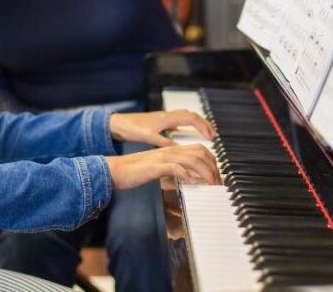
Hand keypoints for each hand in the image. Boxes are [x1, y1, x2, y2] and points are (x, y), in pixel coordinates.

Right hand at [105, 144, 220, 189]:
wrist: (114, 170)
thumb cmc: (134, 171)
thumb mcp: (158, 167)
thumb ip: (173, 168)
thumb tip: (188, 177)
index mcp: (170, 150)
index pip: (198, 148)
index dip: (211, 160)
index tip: (216, 174)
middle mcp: (168, 151)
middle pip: (199, 152)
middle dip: (213, 166)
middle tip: (218, 181)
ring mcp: (162, 158)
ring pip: (191, 159)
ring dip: (204, 172)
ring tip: (210, 183)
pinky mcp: (154, 167)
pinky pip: (174, 168)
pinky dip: (185, 175)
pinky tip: (191, 183)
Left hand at [110, 109, 215, 146]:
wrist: (118, 123)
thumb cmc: (132, 129)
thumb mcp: (149, 138)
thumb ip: (165, 143)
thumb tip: (181, 149)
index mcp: (167, 118)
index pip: (191, 118)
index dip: (203, 126)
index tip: (211, 136)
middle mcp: (167, 115)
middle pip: (192, 115)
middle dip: (204, 124)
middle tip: (213, 135)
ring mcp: (164, 117)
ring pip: (186, 116)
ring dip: (197, 123)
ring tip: (205, 133)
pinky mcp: (160, 121)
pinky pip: (179, 120)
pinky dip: (187, 125)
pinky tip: (187, 134)